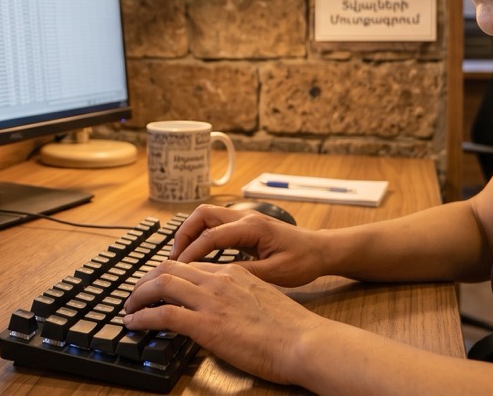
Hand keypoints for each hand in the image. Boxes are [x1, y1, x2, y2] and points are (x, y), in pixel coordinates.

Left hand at [123, 259, 321, 385]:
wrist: (304, 341)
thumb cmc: (292, 329)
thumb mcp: (263, 299)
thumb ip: (241, 296)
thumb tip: (228, 307)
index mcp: (233, 273)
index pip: (190, 265)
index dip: (167, 274)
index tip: (157, 284)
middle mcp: (218, 280)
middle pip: (169, 268)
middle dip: (146, 280)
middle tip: (135, 294)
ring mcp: (211, 300)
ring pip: (160, 285)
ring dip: (138, 296)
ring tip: (128, 308)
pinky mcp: (205, 324)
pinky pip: (162, 313)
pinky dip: (142, 316)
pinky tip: (133, 323)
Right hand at [170, 204, 326, 287]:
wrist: (321, 250)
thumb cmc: (303, 261)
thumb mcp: (275, 273)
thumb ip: (245, 273)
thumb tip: (216, 277)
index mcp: (252, 227)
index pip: (211, 235)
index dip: (192, 252)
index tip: (178, 268)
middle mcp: (245, 217)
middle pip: (202, 215)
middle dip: (183, 234)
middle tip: (172, 259)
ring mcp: (244, 218)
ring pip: (206, 216)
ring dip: (190, 233)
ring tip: (179, 257)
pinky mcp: (244, 225)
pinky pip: (215, 224)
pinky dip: (200, 235)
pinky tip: (196, 255)